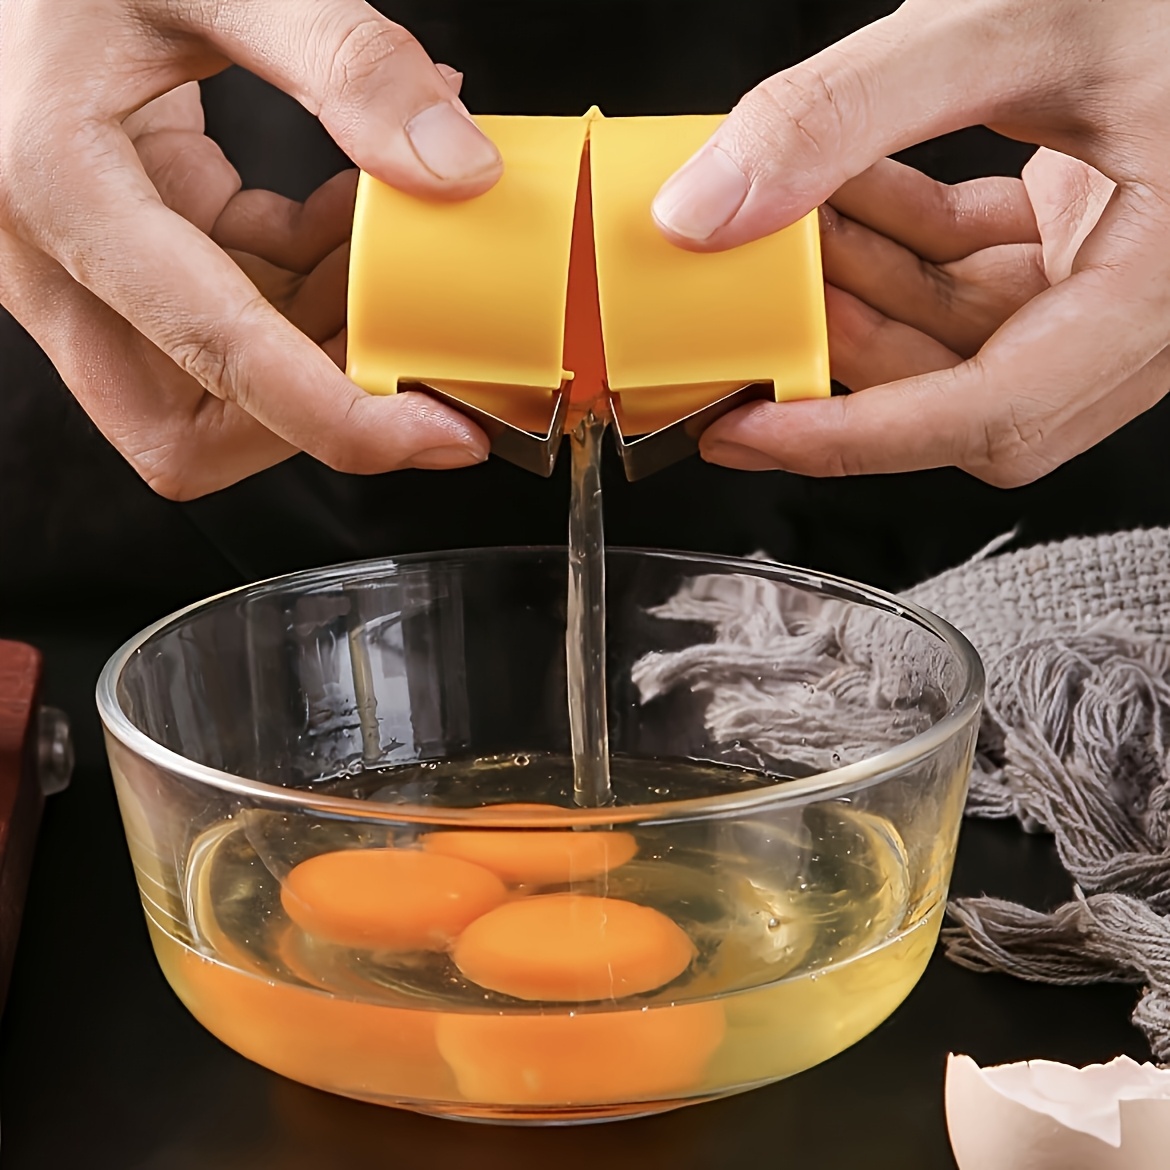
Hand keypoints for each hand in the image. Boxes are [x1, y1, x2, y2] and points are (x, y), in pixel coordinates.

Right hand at [0, 1, 502, 499]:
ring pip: (218, 384)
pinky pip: (231, 313)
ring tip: (395, 251)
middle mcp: (57, 253)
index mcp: (59, 185)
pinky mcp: (128, 251)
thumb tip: (457, 168)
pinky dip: (310, 286)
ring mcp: (88, 264)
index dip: (339, 420)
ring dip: (325, 341)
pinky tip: (352, 215)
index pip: (216, 356)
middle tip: (415, 365)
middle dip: (314, 416)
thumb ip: (342, 57)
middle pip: (189, 429)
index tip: (441, 434)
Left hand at [652, 0, 1169, 486]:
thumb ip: (850, 110)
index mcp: (1162, 286)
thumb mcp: (1013, 22)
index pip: (994, 418)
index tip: (751, 428)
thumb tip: (711, 208)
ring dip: (856, 284)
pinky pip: (966, 270)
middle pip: (959, 395)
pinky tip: (836, 194)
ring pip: (952, 333)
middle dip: (846, 350)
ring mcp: (1107, 275)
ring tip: (782, 229)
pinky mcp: (1077, 237)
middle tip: (757, 314)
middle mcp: (1143, 304)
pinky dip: (895, 239)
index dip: (857, 438)